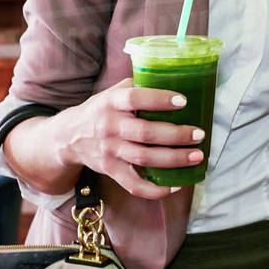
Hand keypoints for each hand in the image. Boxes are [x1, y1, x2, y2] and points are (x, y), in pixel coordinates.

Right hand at [52, 78, 204, 198]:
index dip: (159, 99)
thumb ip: (137, 86)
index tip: (183, 101)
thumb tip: (173, 79)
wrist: (69, 137)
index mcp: (112, 102)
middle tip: (199, 134)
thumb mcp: (112, 92)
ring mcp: (110, 151)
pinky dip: (155, 189)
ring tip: (197, 156)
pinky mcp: (110, 170)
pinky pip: (134, 185)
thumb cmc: (102, 110)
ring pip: (145, 159)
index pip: (135, 98)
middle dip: (176, 135)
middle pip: (146, 133)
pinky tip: (176, 185)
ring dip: (174, 159)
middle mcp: (109, 127)